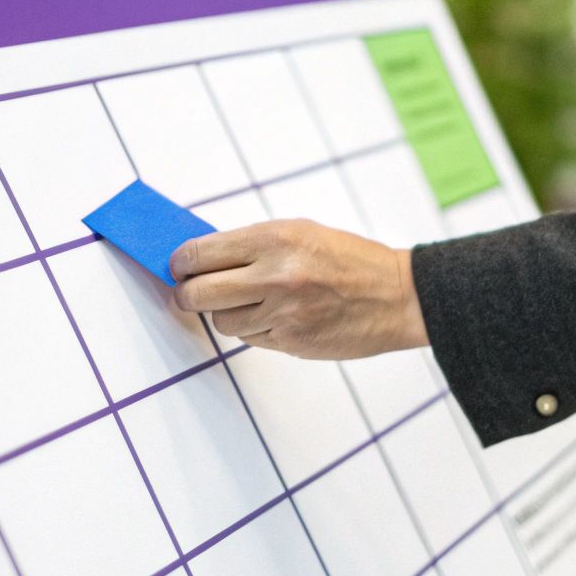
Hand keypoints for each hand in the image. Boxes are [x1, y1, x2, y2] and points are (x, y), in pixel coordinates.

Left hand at [170, 219, 428, 359]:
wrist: (398, 295)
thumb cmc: (350, 260)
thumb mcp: (300, 232)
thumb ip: (252, 244)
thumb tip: (202, 257)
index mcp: (274, 238)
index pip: (199, 253)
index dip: (179, 263)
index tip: (177, 267)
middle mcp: (274, 275)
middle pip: (197, 293)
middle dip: (186, 294)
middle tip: (189, 292)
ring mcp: (282, 312)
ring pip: (222, 321)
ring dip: (227, 314)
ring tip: (252, 302)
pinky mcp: (291, 342)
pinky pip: (250, 339)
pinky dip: (255, 329)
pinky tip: (278, 316)